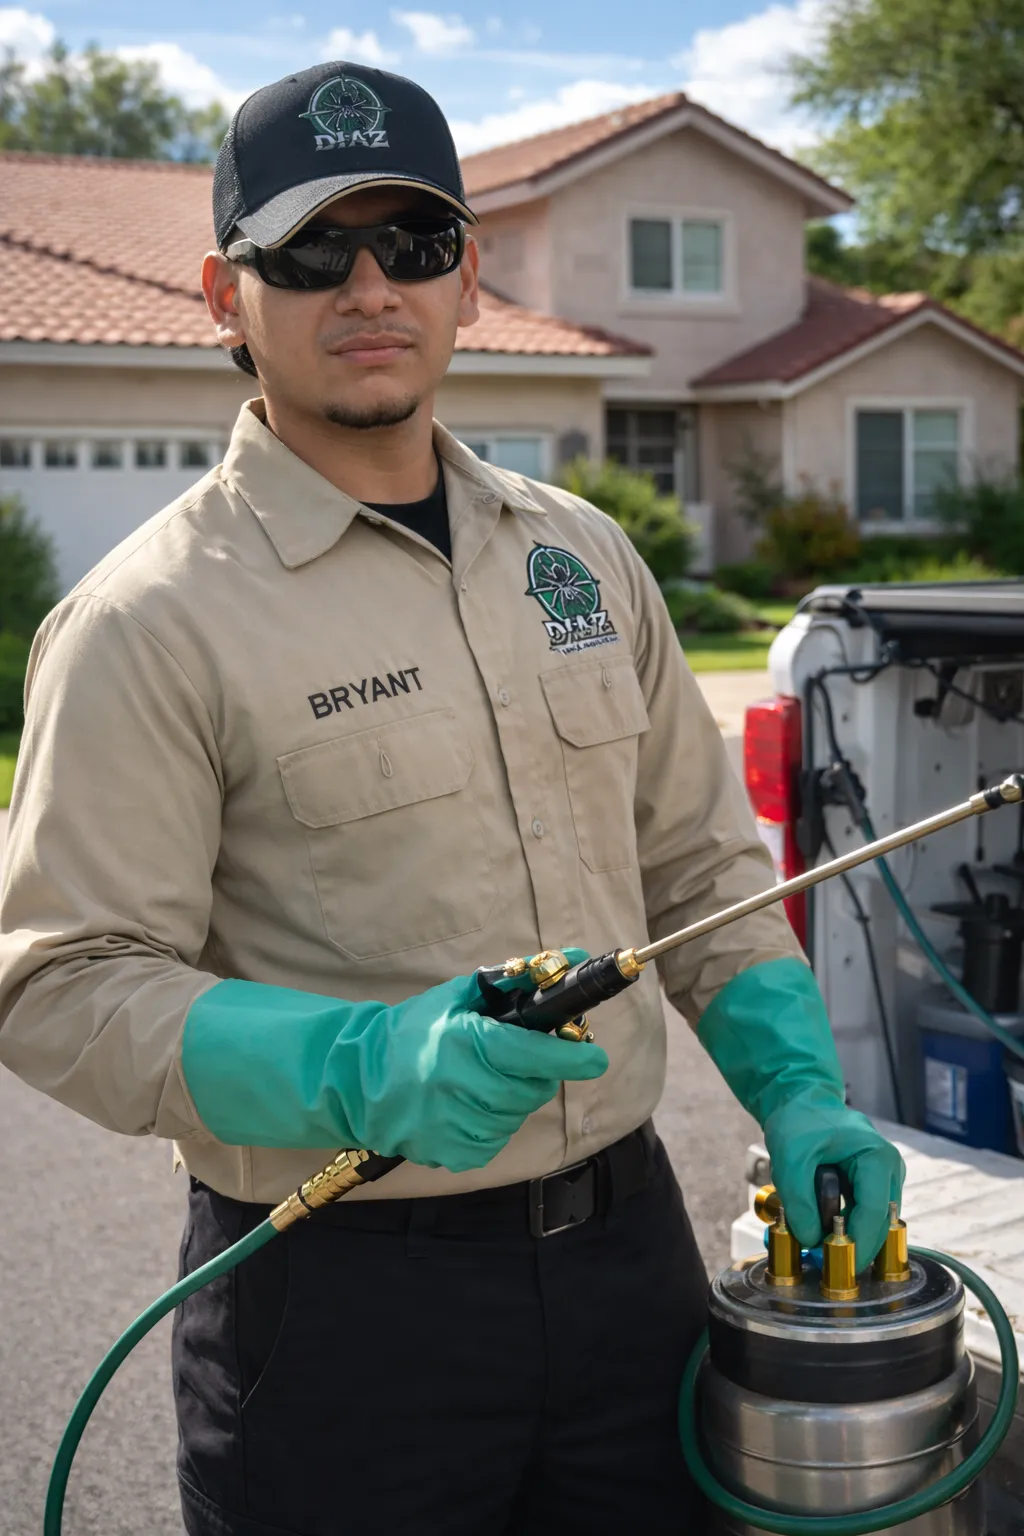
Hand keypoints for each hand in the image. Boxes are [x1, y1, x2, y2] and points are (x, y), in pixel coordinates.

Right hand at [354, 951, 608, 1170]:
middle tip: (522, 1061)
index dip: (570, 1058)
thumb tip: (571, 960)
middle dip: (537, 1074)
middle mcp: (459, 1087)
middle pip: (531, 1089)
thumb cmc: (414, 1030)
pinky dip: (493, 1124)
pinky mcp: (450, 1154)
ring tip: (485, 1080)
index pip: (530, 1054)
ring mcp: (453, 1125)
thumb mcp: (459, 996)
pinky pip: (495, 1142)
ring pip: (515, 1117)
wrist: (359, 1078)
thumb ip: (515, 980)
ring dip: (513, 1099)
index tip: (596, 1058)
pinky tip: (470, 1105)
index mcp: (463, 1043)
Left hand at [764, 1085, 904, 1261]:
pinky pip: (864, 1213)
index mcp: (877, 1158)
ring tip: (816, 1234)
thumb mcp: (790, 1159)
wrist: (799, 1101)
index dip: (860, 1243)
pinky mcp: (873, 1184)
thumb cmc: (799, 1120)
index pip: (875, 1213)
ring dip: (848, 1233)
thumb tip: (811, 1239)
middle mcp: (890, 1168)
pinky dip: (845, 1223)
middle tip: (825, 1260)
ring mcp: (885, 1177)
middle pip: (880, 1222)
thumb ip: (799, 1201)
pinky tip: (821, 1223)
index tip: (841, 1265)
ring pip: (874, 1221)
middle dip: (855, 1243)